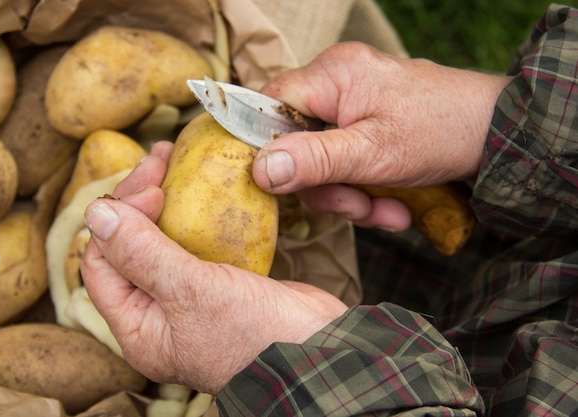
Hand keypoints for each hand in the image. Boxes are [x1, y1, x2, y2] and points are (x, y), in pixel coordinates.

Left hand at [80, 141, 347, 394]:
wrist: (319, 351)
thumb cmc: (253, 333)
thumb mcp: (190, 291)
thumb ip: (141, 253)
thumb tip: (96, 214)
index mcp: (139, 327)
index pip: (102, 264)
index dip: (117, 219)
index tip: (150, 188)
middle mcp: (158, 313)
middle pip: (129, 247)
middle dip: (138, 200)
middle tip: (159, 159)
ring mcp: (190, 297)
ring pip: (161, 240)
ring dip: (164, 201)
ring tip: (173, 160)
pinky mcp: (220, 281)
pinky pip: (196, 242)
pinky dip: (196, 213)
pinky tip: (203, 187)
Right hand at [252, 42, 511, 230]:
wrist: (500, 133)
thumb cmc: (441, 133)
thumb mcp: (373, 155)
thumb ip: (314, 161)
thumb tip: (258, 169)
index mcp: (332, 75)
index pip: (269, 105)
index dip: (266, 147)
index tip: (279, 185)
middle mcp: (337, 82)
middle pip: (296, 140)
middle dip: (326, 186)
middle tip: (356, 207)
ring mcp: (354, 103)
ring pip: (322, 159)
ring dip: (351, 196)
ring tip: (387, 213)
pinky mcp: (368, 123)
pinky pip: (346, 160)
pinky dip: (365, 188)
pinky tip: (394, 206)